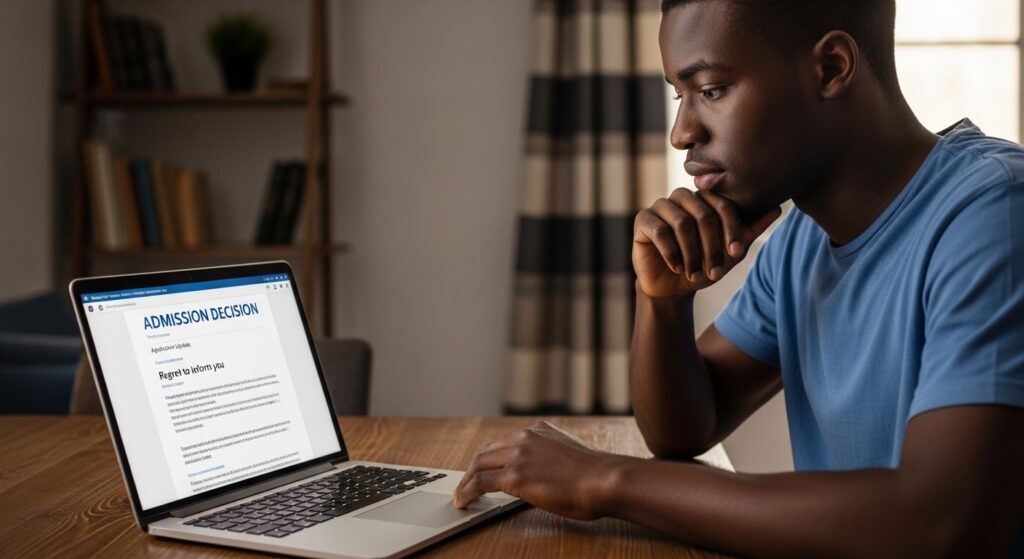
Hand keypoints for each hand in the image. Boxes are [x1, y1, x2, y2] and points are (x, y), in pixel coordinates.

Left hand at [453, 421, 621, 519]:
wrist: (605, 479)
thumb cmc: (597, 475)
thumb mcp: (571, 455)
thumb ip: (552, 457)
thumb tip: (547, 474)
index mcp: (540, 430)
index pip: (506, 441)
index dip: (491, 457)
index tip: (484, 467)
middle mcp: (526, 436)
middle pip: (488, 451)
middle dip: (475, 468)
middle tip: (466, 483)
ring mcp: (519, 454)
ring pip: (480, 464)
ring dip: (467, 480)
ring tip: (461, 495)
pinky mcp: (515, 475)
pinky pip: (481, 482)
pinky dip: (468, 491)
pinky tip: (463, 501)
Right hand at [633, 189, 781, 298]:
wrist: (673, 287)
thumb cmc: (703, 265)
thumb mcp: (731, 251)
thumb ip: (751, 228)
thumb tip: (778, 206)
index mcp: (706, 199)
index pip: (724, 205)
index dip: (732, 229)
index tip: (737, 254)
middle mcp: (683, 197)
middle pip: (703, 214)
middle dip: (711, 247)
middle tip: (715, 273)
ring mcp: (661, 206)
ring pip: (681, 222)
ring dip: (692, 253)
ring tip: (694, 274)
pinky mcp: (643, 220)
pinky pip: (659, 230)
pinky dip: (671, 252)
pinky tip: (677, 268)